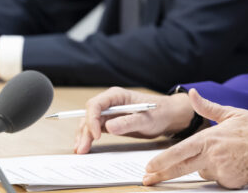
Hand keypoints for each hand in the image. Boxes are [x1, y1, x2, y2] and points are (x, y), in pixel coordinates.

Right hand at [74, 87, 196, 154]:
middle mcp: (110, 102)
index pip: (96, 105)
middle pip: (90, 115)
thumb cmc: (159, 113)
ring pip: (90, 123)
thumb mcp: (146, 119)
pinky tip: (85, 147)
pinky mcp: (111, 122)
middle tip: (82, 149)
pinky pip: (96, 129)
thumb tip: (108, 127)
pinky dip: (89, 138)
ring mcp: (109, 112)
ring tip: (80, 151)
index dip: (92, 120)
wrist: (168, 116)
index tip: (97, 135)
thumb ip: (128, 122)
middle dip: (85, 132)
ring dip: (83, 136)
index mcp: (117, 96)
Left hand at [143, 89, 247, 188]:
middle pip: (181, 168)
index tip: (149, 167)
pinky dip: (220, 172)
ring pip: (202, 171)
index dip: (162, 161)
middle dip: (162, 174)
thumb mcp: (231, 112)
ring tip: (227, 153)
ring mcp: (221, 171)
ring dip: (205, 165)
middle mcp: (212, 157)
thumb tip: (193, 94)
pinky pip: (217, 178)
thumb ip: (207, 107)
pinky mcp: (230, 183)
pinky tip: (234, 162)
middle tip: (149, 179)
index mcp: (210, 139)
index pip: (179, 152)